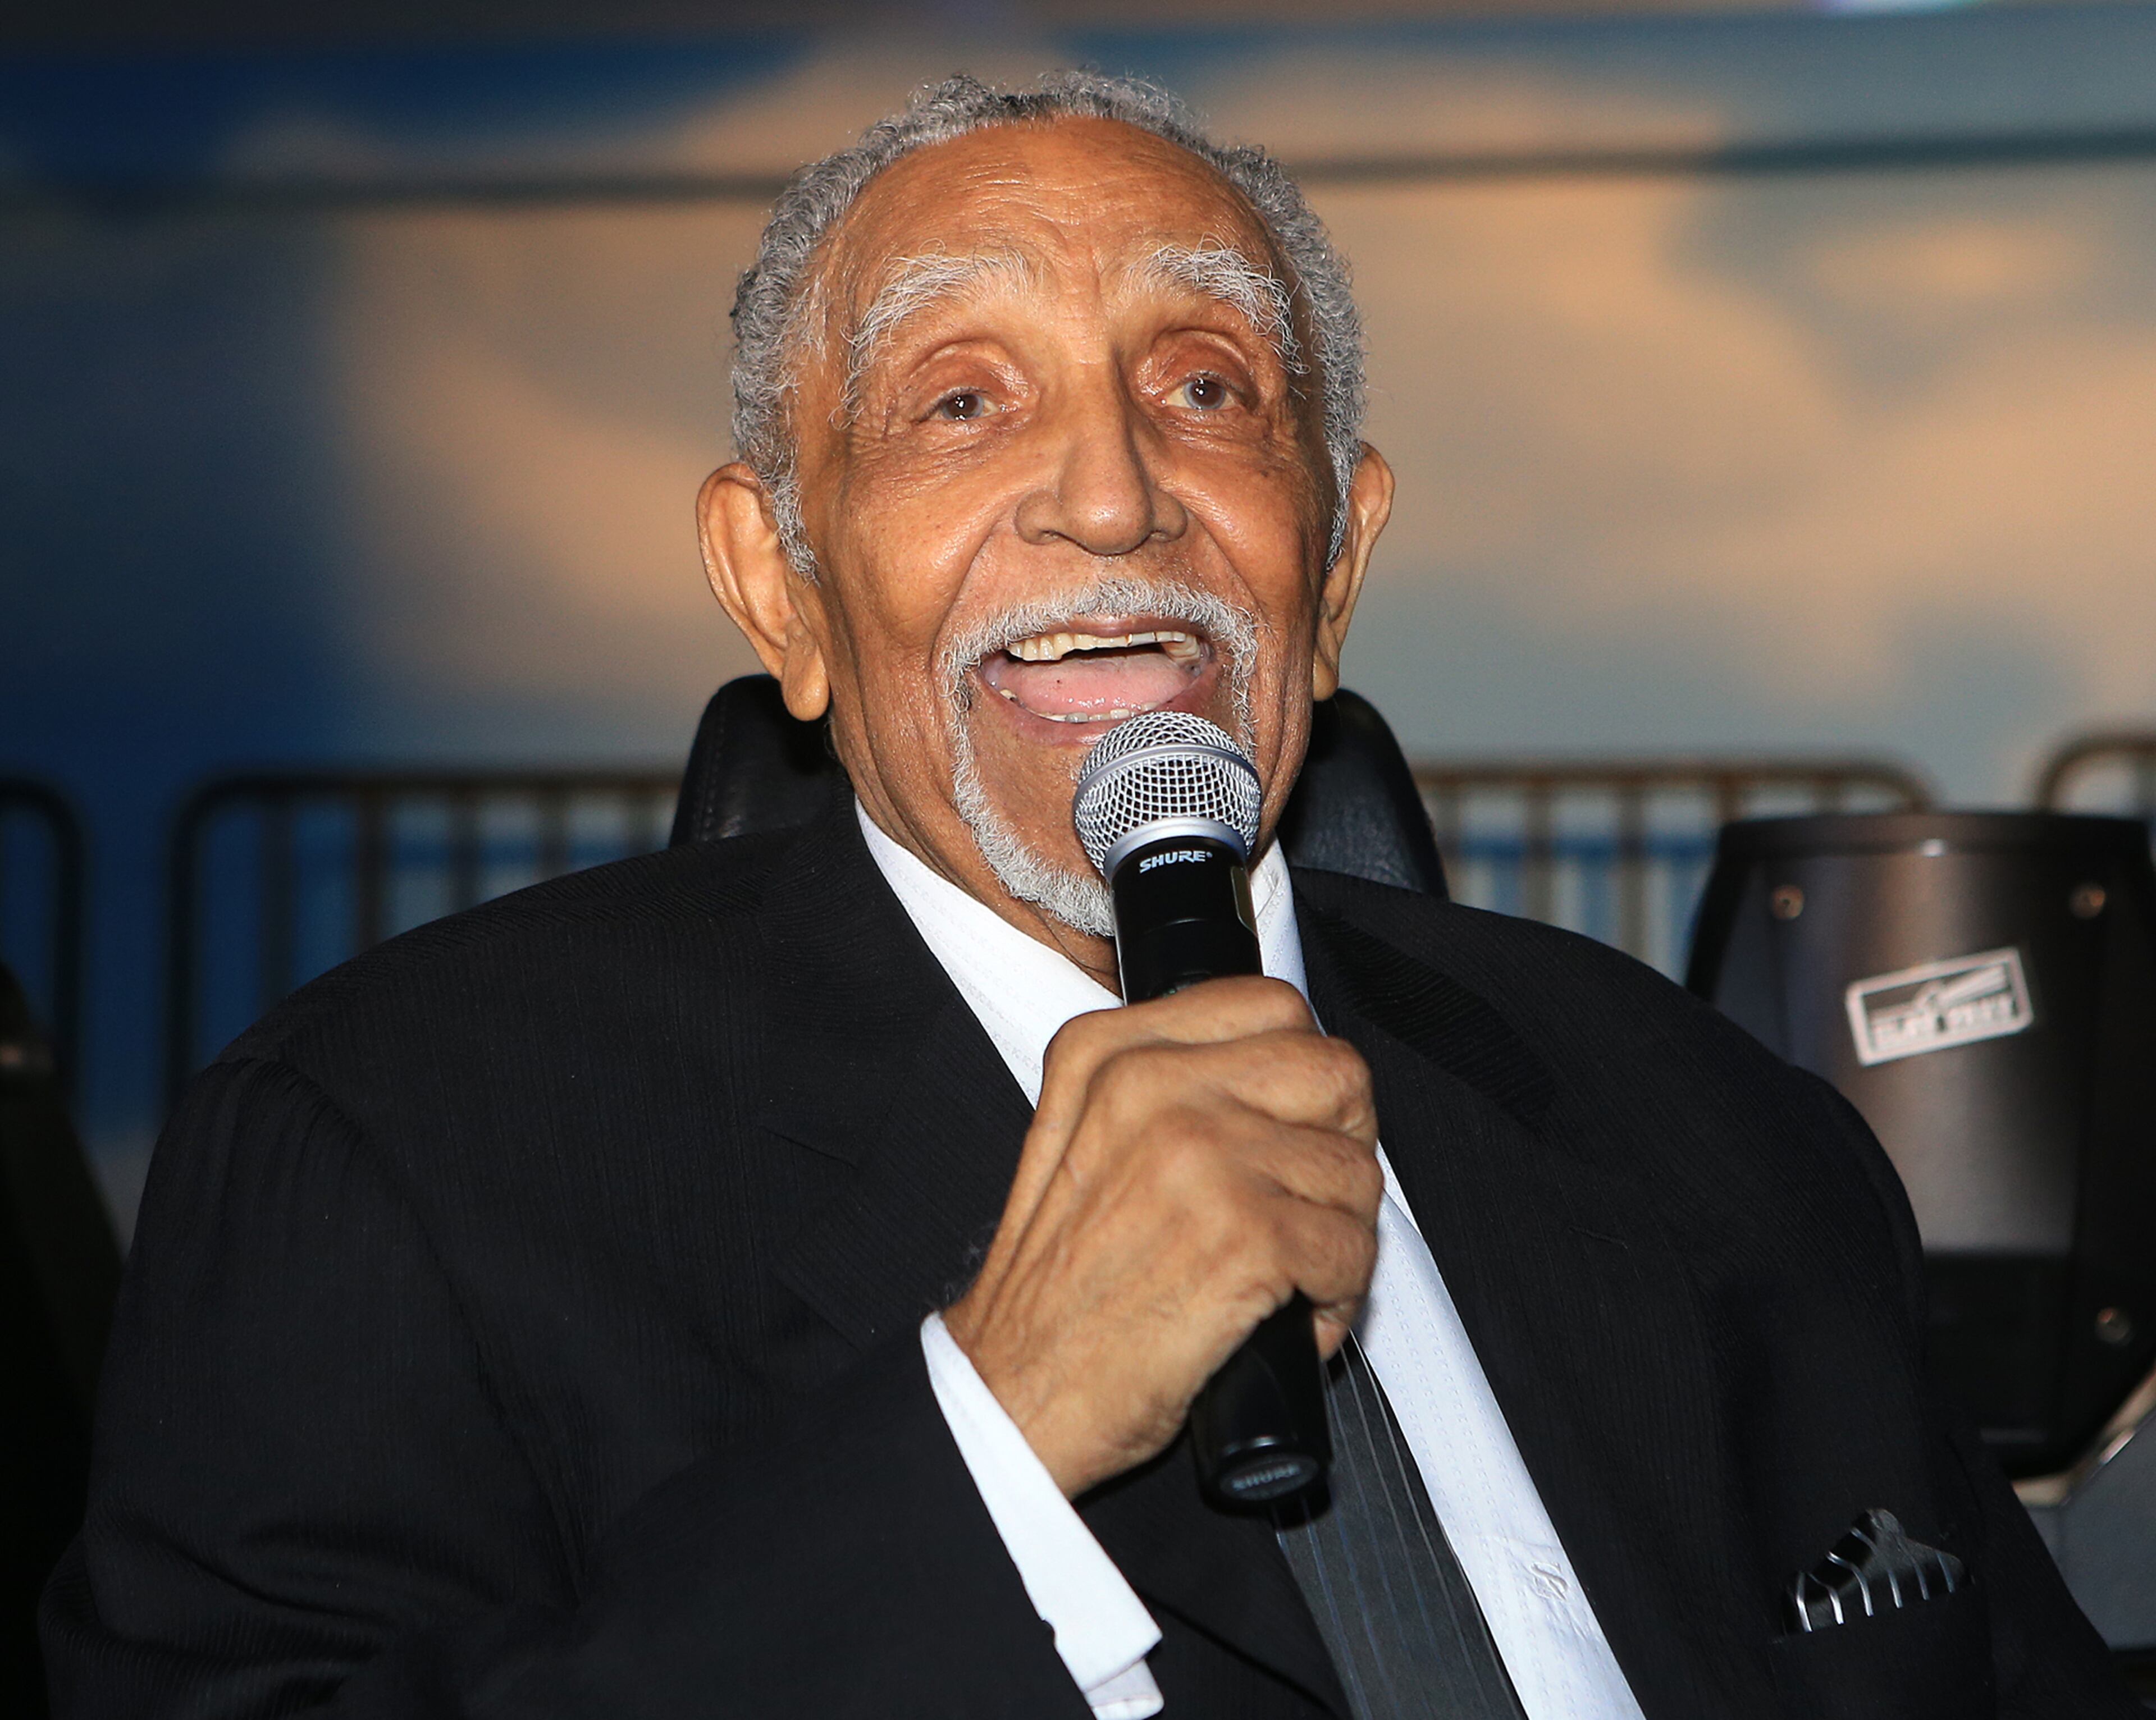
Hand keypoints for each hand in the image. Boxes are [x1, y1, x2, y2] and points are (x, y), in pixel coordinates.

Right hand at [942, 975, 1380, 1498]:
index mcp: (1111, 1051)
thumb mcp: (1075, 1136)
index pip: (1271, 1004)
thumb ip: (1160, 1082)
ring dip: (1340, 1231)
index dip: (1304, 1072)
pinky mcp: (1246, 1233)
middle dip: (1343, 1142)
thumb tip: (1276, 1069)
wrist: (1014, 1390)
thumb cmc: (1054, 1286)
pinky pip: (1352, 1247)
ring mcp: (1204, 1155)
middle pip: (1333, 1072)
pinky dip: (1338, 1293)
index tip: (1297, 1122)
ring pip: (1354, 1167)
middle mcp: (1154, 1086)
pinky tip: (1291, 1313)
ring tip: (1288, 1270)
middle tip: (1312, 1197)